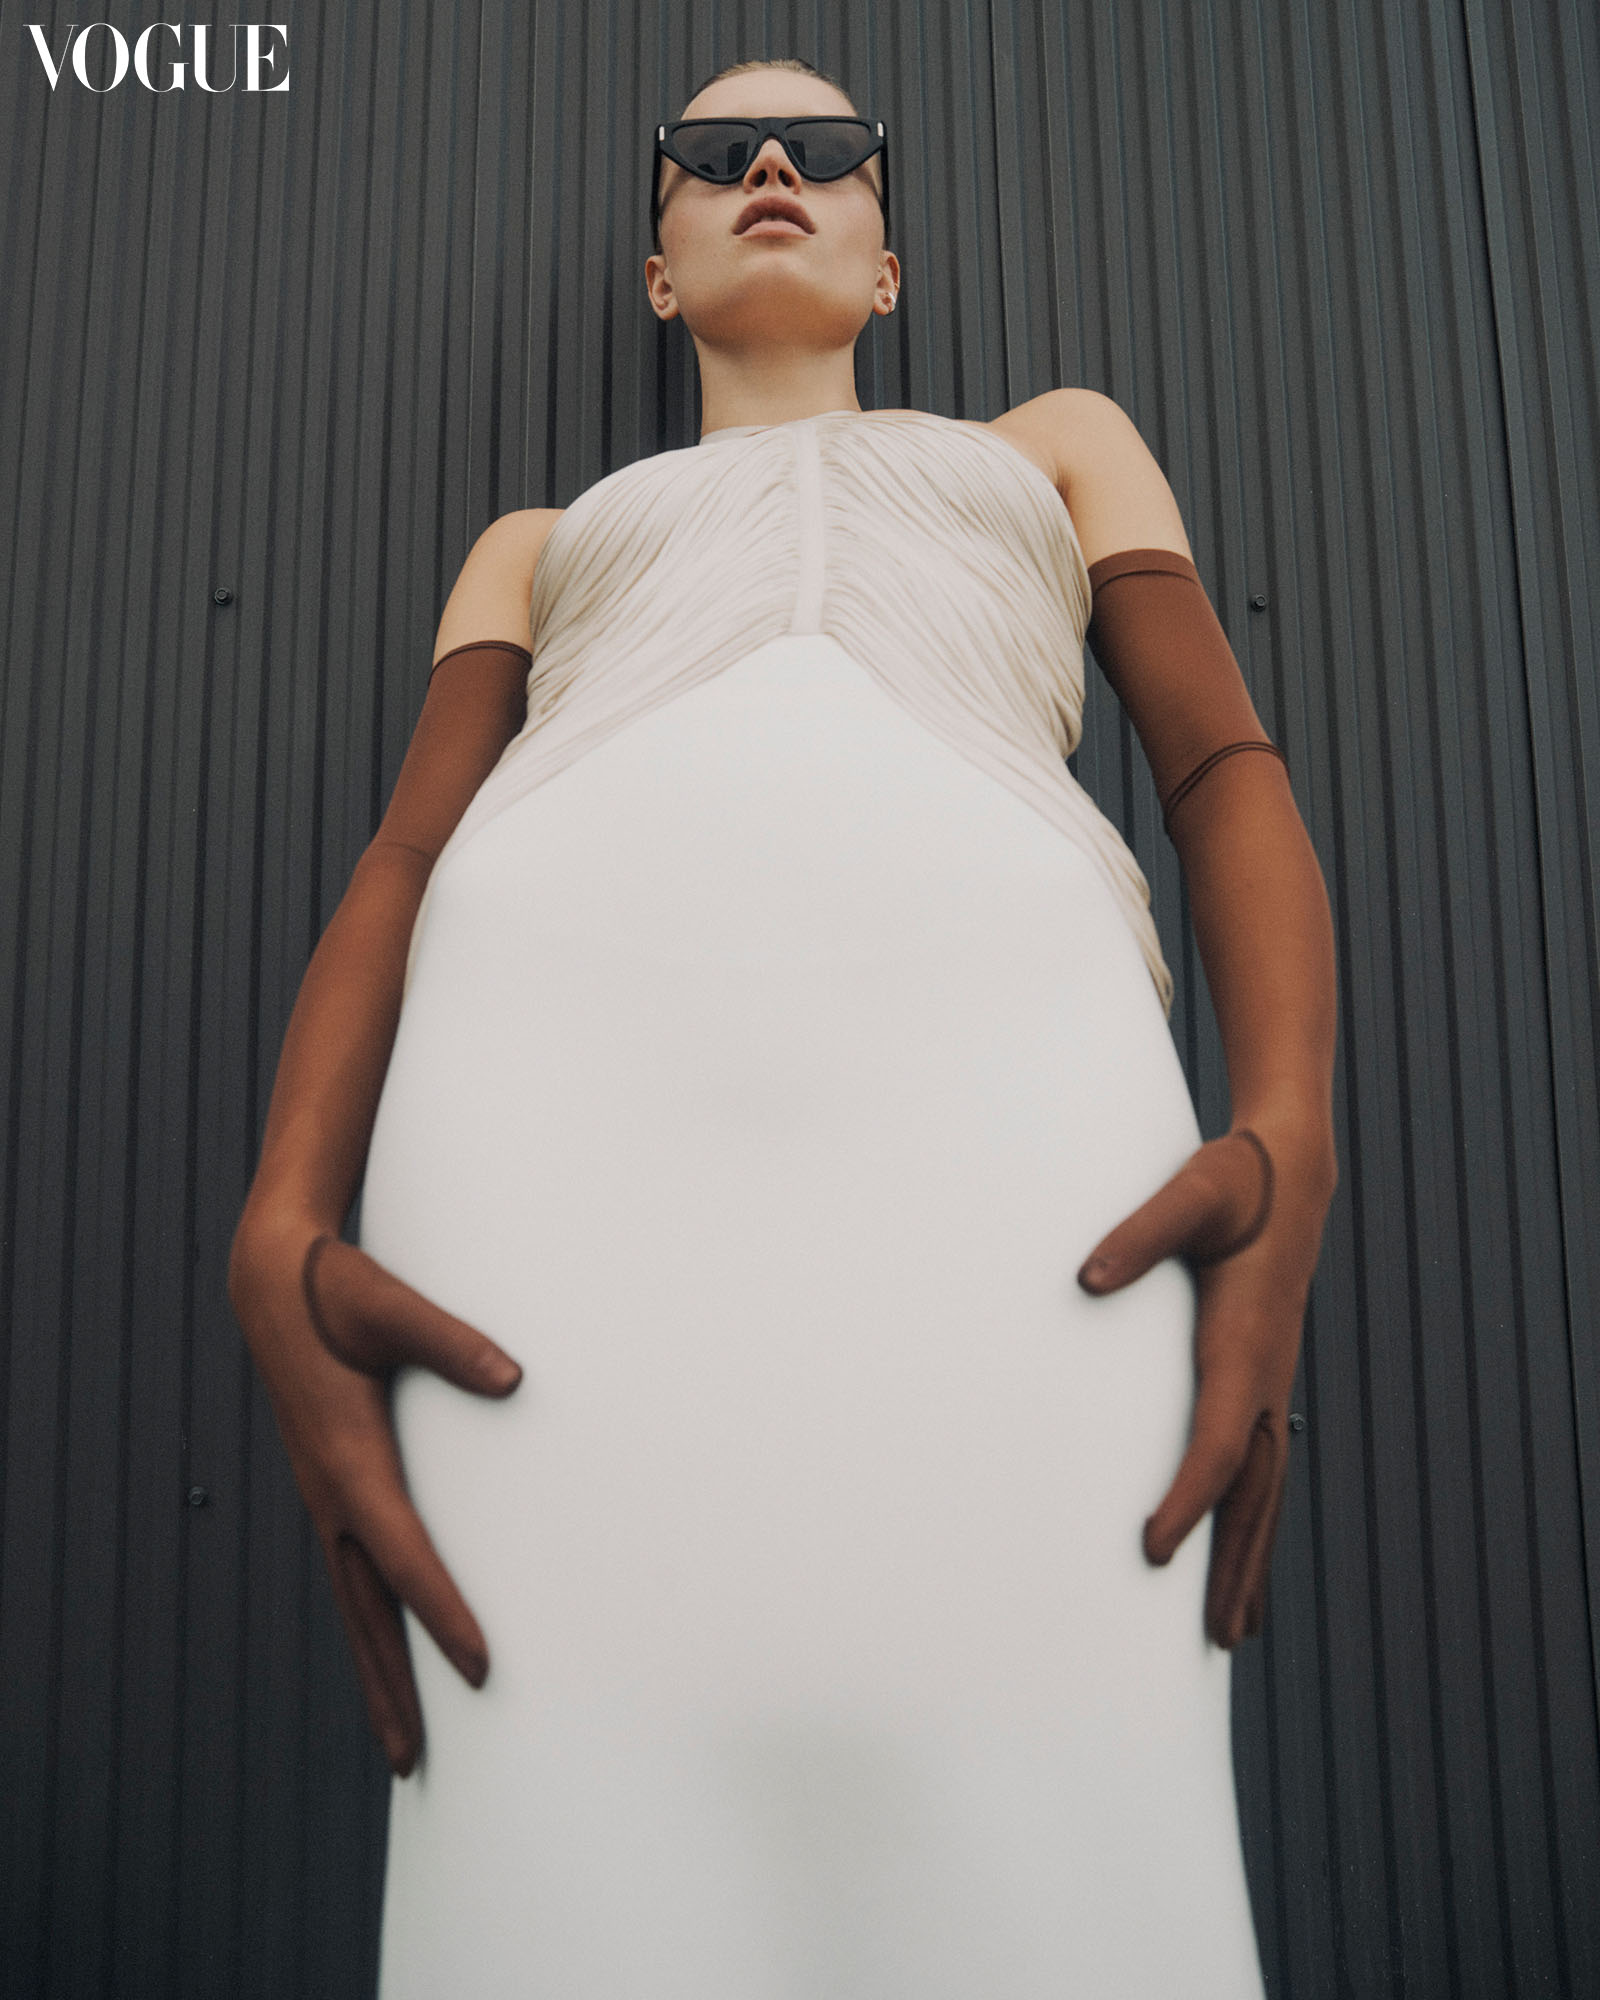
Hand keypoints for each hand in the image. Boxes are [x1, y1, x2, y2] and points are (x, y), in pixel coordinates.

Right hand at [228, 1214, 522, 1774]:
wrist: (271, 1280)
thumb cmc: (335, 1289)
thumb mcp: (392, 1306)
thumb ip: (453, 1341)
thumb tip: (511, 1377)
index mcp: (350, 1459)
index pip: (407, 1558)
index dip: (445, 1614)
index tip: (479, 1668)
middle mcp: (331, 1492)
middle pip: (366, 1610)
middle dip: (390, 1687)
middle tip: (414, 1762)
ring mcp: (324, 1494)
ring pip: (353, 1601)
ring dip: (375, 1669)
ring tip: (398, 1739)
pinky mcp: (328, 1485)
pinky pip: (351, 1572)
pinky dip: (368, 1622)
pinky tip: (385, 1645)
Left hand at [1077, 1124, 1334, 1646]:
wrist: (1289, 1173)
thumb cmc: (1234, 1182)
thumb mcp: (1187, 1195)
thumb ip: (1139, 1233)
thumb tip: (1088, 1278)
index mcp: (1246, 1343)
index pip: (1218, 1445)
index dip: (1188, 1501)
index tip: (1155, 1550)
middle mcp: (1266, 1375)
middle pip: (1254, 1490)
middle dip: (1236, 1564)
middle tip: (1217, 1637)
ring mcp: (1269, 1381)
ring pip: (1265, 1486)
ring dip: (1250, 1556)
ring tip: (1236, 1628)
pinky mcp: (1262, 1377)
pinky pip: (1262, 1463)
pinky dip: (1253, 1516)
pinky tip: (1240, 1550)